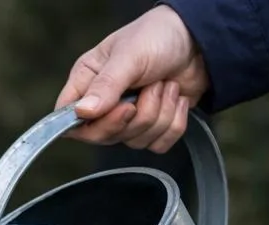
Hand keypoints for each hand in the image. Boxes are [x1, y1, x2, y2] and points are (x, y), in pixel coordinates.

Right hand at [54, 5, 208, 152]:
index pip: (69, 120)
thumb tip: (82, 112)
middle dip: (137, 115)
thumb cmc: (158, 36)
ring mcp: (128, 118)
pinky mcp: (152, 127)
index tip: (122, 109)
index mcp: (88, 82)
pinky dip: (174, 123)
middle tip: (150, 87)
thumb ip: (106, 85)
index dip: (92, 124)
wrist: (199, 40)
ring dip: (160, 112)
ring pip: (135, 141)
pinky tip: (176, 98)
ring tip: (165, 84)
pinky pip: (157, 144)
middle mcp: (104, 103)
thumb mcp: (130, 55)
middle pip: (105, 136)